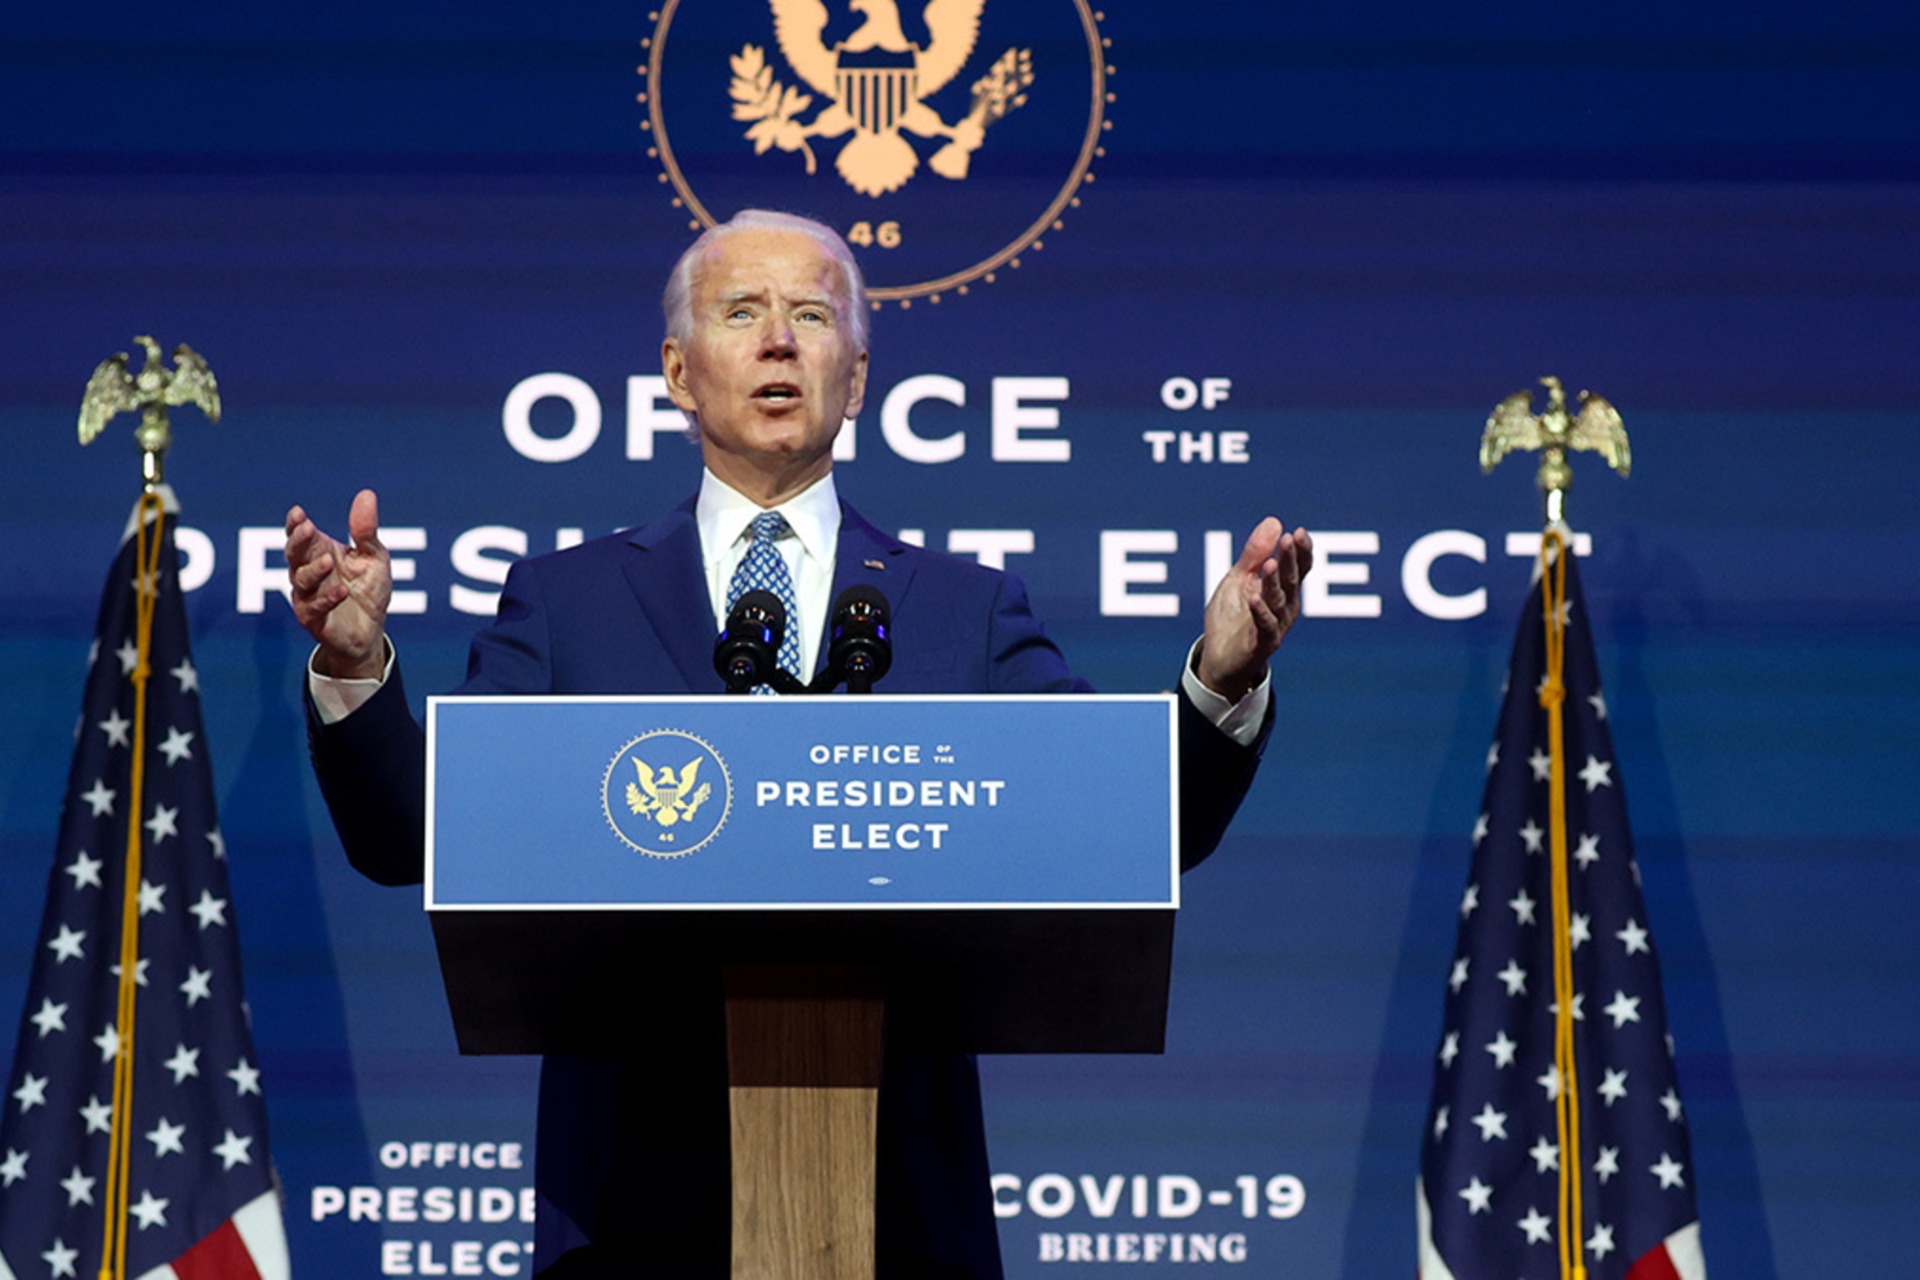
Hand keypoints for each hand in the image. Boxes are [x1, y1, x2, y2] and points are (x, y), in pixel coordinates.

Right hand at [284, 489, 391, 679]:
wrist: (370, 632)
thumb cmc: (368, 590)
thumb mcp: (373, 557)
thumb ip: (366, 530)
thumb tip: (366, 494)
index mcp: (319, 553)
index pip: (300, 536)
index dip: (296, 525)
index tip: (298, 513)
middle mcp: (308, 573)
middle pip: (294, 554)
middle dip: (298, 541)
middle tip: (308, 528)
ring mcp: (308, 597)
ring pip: (300, 580)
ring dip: (313, 570)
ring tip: (328, 561)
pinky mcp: (314, 620)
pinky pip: (315, 608)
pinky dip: (327, 599)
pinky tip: (341, 591)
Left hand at [1196, 518, 1313, 703]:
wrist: (1220, 658)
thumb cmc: (1233, 617)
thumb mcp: (1239, 579)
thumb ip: (1255, 553)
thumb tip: (1274, 520)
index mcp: (1283, 589)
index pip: (1298, 567)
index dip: (1301, 551)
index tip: (1298, 532)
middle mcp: (1286, 606)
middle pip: (1291, 579)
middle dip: (1290, 559)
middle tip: (1289, 539)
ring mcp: (1276, 625)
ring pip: (1278, 600)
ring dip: (1274, 582)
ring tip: (1270, 563)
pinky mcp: (1262, 643)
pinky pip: (1264, 626)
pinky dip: (1259, 611)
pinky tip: (1254, 595)